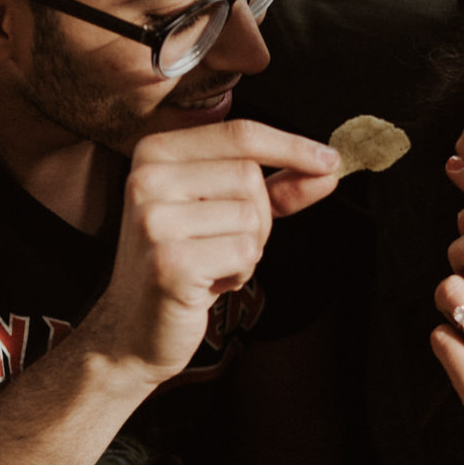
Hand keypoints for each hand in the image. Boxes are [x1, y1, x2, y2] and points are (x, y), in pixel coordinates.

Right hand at [82, 120, 340, 383]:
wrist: (133, 329)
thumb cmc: (182, 265)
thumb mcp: (225, 214)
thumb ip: (274, 189)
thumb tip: (327, 169)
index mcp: (155, 152)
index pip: (239, 135)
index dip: (291, 146)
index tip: (331, 160)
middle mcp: (147, 178)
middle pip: (249, 177)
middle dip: (258, 217)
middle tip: (223, 244)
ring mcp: (154, 220)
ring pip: (250, 217)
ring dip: (247, 250)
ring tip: (210, 265)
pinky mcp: (169, 262)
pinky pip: (243, 253)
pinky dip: (238, 274)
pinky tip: (207, 284)